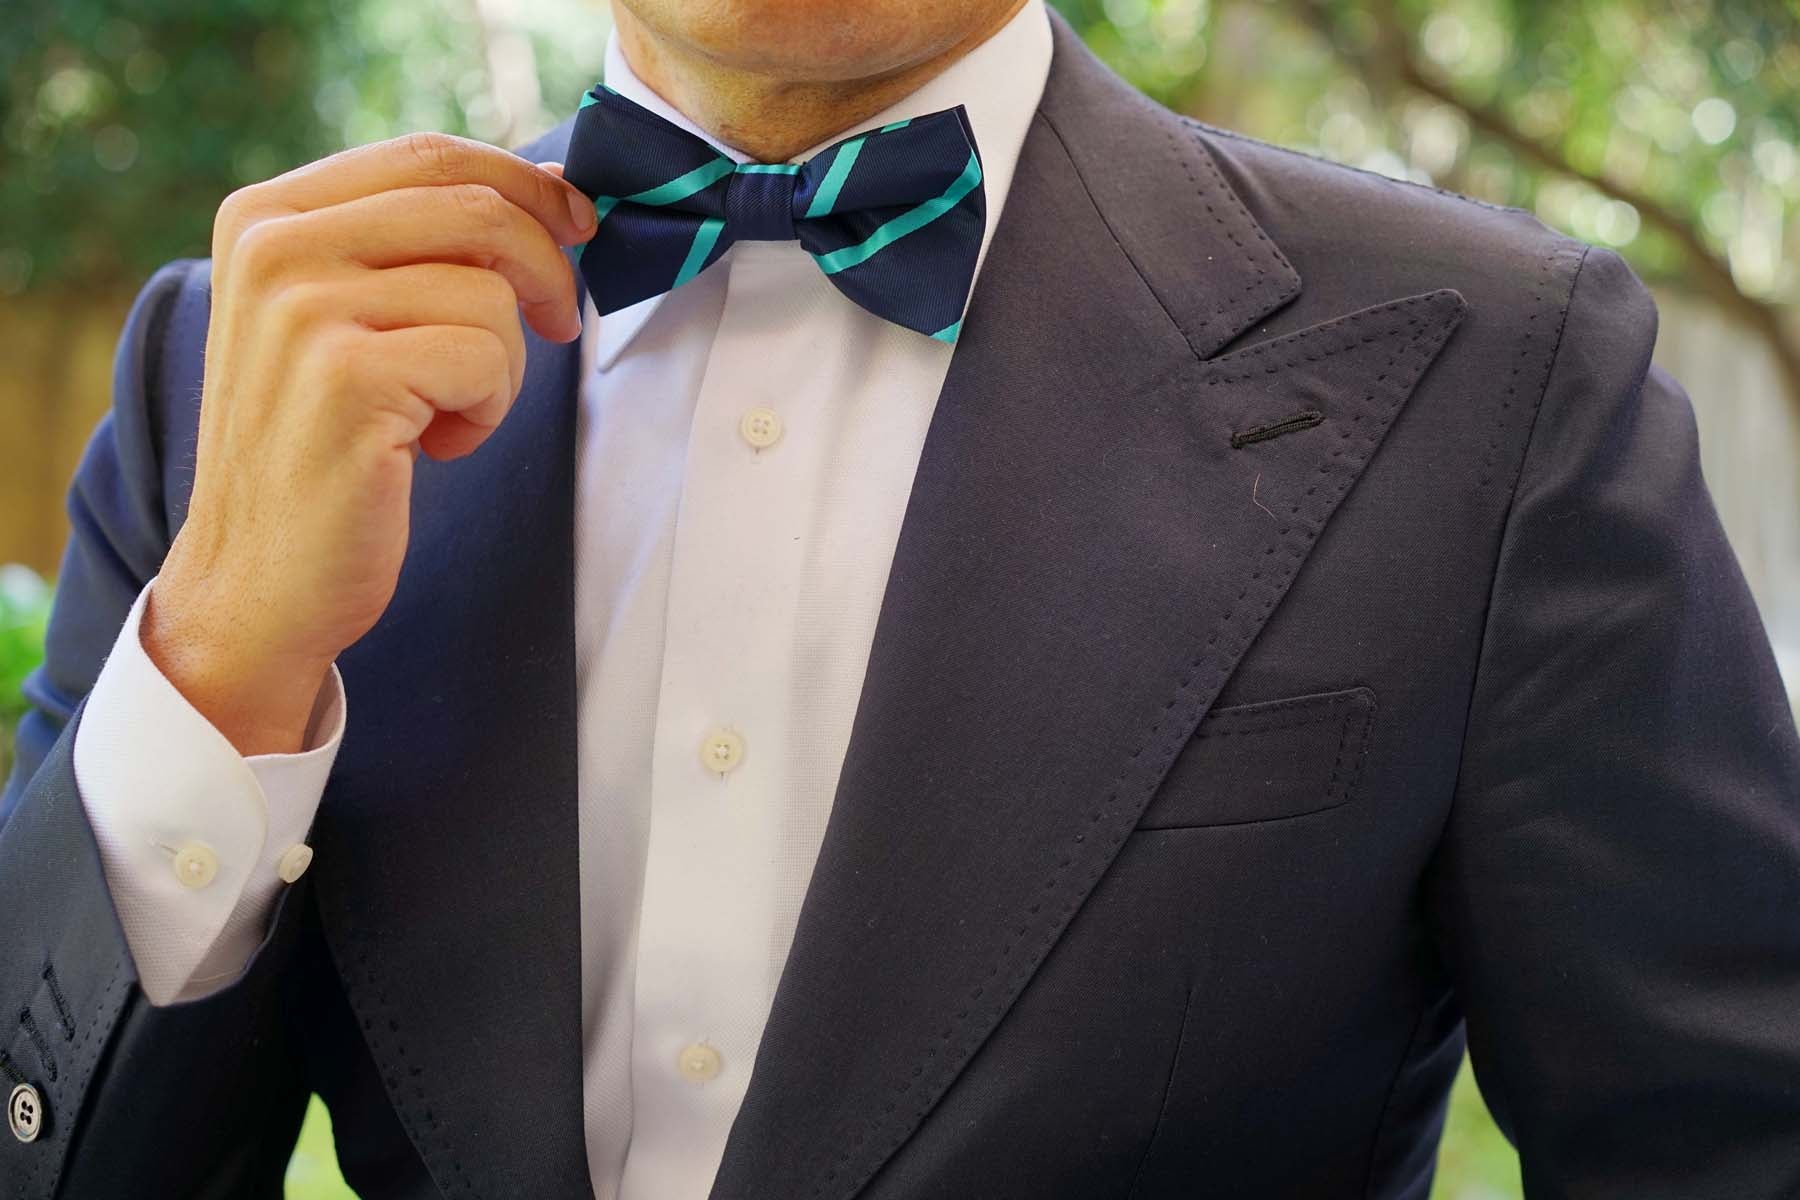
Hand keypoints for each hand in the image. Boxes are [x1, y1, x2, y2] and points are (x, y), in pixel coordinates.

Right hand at [141, 133, 597, 755]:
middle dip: (546, 269)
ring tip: (445, 414)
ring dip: (503, 367)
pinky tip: (431, 448)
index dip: (525, 184)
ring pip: (491, 293)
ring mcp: (304, 309)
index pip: (429, 157)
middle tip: (559, 326)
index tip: (577, 224)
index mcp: (266, 216)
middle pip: (475, 209)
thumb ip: (416, 247)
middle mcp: (274, 247)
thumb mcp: (342, 320)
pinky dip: (486, 412)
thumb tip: (551, 189)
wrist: (258, 578)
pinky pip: (488, 359)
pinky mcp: (349, 378)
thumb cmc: (321, 451)